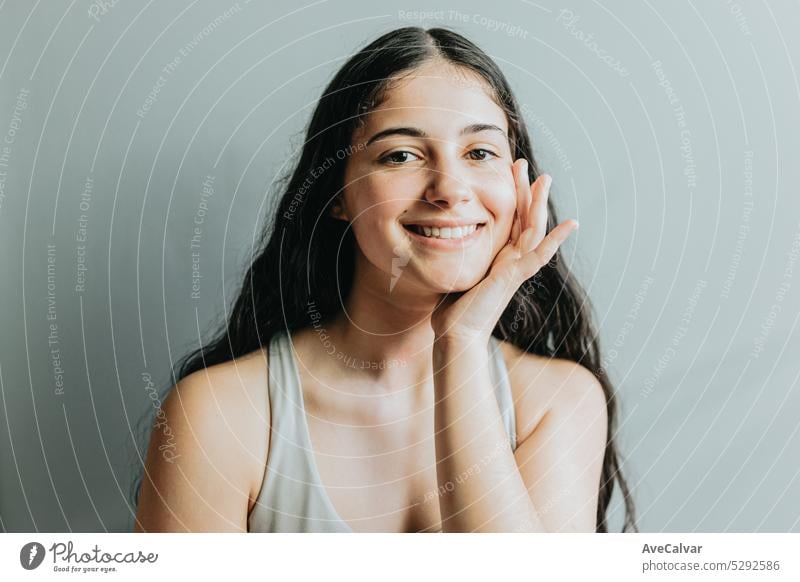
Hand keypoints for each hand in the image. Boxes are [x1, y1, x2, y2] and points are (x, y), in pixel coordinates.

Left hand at [430, 159, 578, 342]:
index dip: (511, 195)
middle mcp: (510, 260)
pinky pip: (539, 256)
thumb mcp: (454, 269)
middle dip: (525, 190)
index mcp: (498, 257)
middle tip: (524, 164)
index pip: (509, 219)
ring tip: (545, 179)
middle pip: (523, 218)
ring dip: (539, 204)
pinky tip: (570, 225)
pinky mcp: (514, 278)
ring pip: (533, 230)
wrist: (456, 334)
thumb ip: (455, 252)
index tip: (508, 171)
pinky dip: (555, 241)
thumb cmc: (451, 308)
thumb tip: (438, 234)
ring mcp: (515, 269)